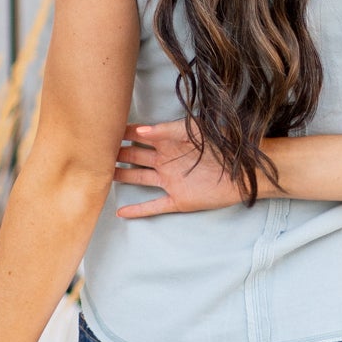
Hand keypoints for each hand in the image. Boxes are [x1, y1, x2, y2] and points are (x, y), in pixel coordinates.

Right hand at [114, 118, 245, 216]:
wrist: (246, 170)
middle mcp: (167, 161)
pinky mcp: (178, 200)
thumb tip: (139, 131)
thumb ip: (167, 130)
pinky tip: (121, 212)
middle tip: (95, 152)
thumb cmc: (224, 145)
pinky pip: (153, 206)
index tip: (105, 129)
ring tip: (101, 176)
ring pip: (139, 178)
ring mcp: (171, 182)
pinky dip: (138, 209)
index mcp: (170, 142)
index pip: (140, 136)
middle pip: (135, 157)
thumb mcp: (195, 130)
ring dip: (122, 176)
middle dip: (116, 154)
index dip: (123, 133)